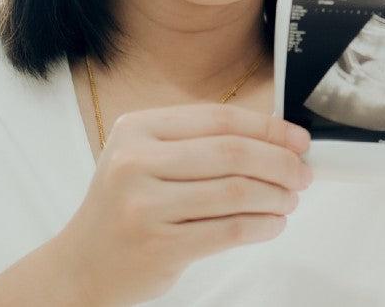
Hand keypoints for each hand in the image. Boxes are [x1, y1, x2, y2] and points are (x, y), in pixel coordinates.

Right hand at [53, 103, 312, 306]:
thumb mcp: (145, 157)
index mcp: (137, 128)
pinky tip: (273, 224)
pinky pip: (229, 231)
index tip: (299, 139)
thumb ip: (198, 143)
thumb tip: (276, 138)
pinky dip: (262, 226)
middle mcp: (136, 162)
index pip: (219, 119)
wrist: (81, 265)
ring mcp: (145, 206)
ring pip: (236, 193)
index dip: (268, 128)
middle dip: (280, 162)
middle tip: (303, 173)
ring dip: (275, 196)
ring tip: (290, 200)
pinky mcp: (159, 246)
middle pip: (232, 153)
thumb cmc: (125, 206)